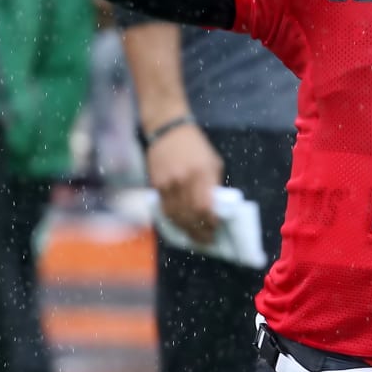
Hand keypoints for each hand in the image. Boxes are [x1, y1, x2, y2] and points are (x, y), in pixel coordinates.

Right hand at [146, 121, 222, 242]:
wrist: (168, 131)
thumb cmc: (195, 147)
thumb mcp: (212, 162)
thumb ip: (213, 186)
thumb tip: (215, 210)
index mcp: (201, 173)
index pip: (205, 207)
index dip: (210, 222)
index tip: (215, 228)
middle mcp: (183, 180)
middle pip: (190, 215)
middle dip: (199, 231)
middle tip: (206, 240)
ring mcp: (167, 183)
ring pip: (175, 215)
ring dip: (186, 230)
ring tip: (194, 237)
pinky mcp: (156, 184)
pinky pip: (164, 209)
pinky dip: (173, 220)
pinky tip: (180, 225)